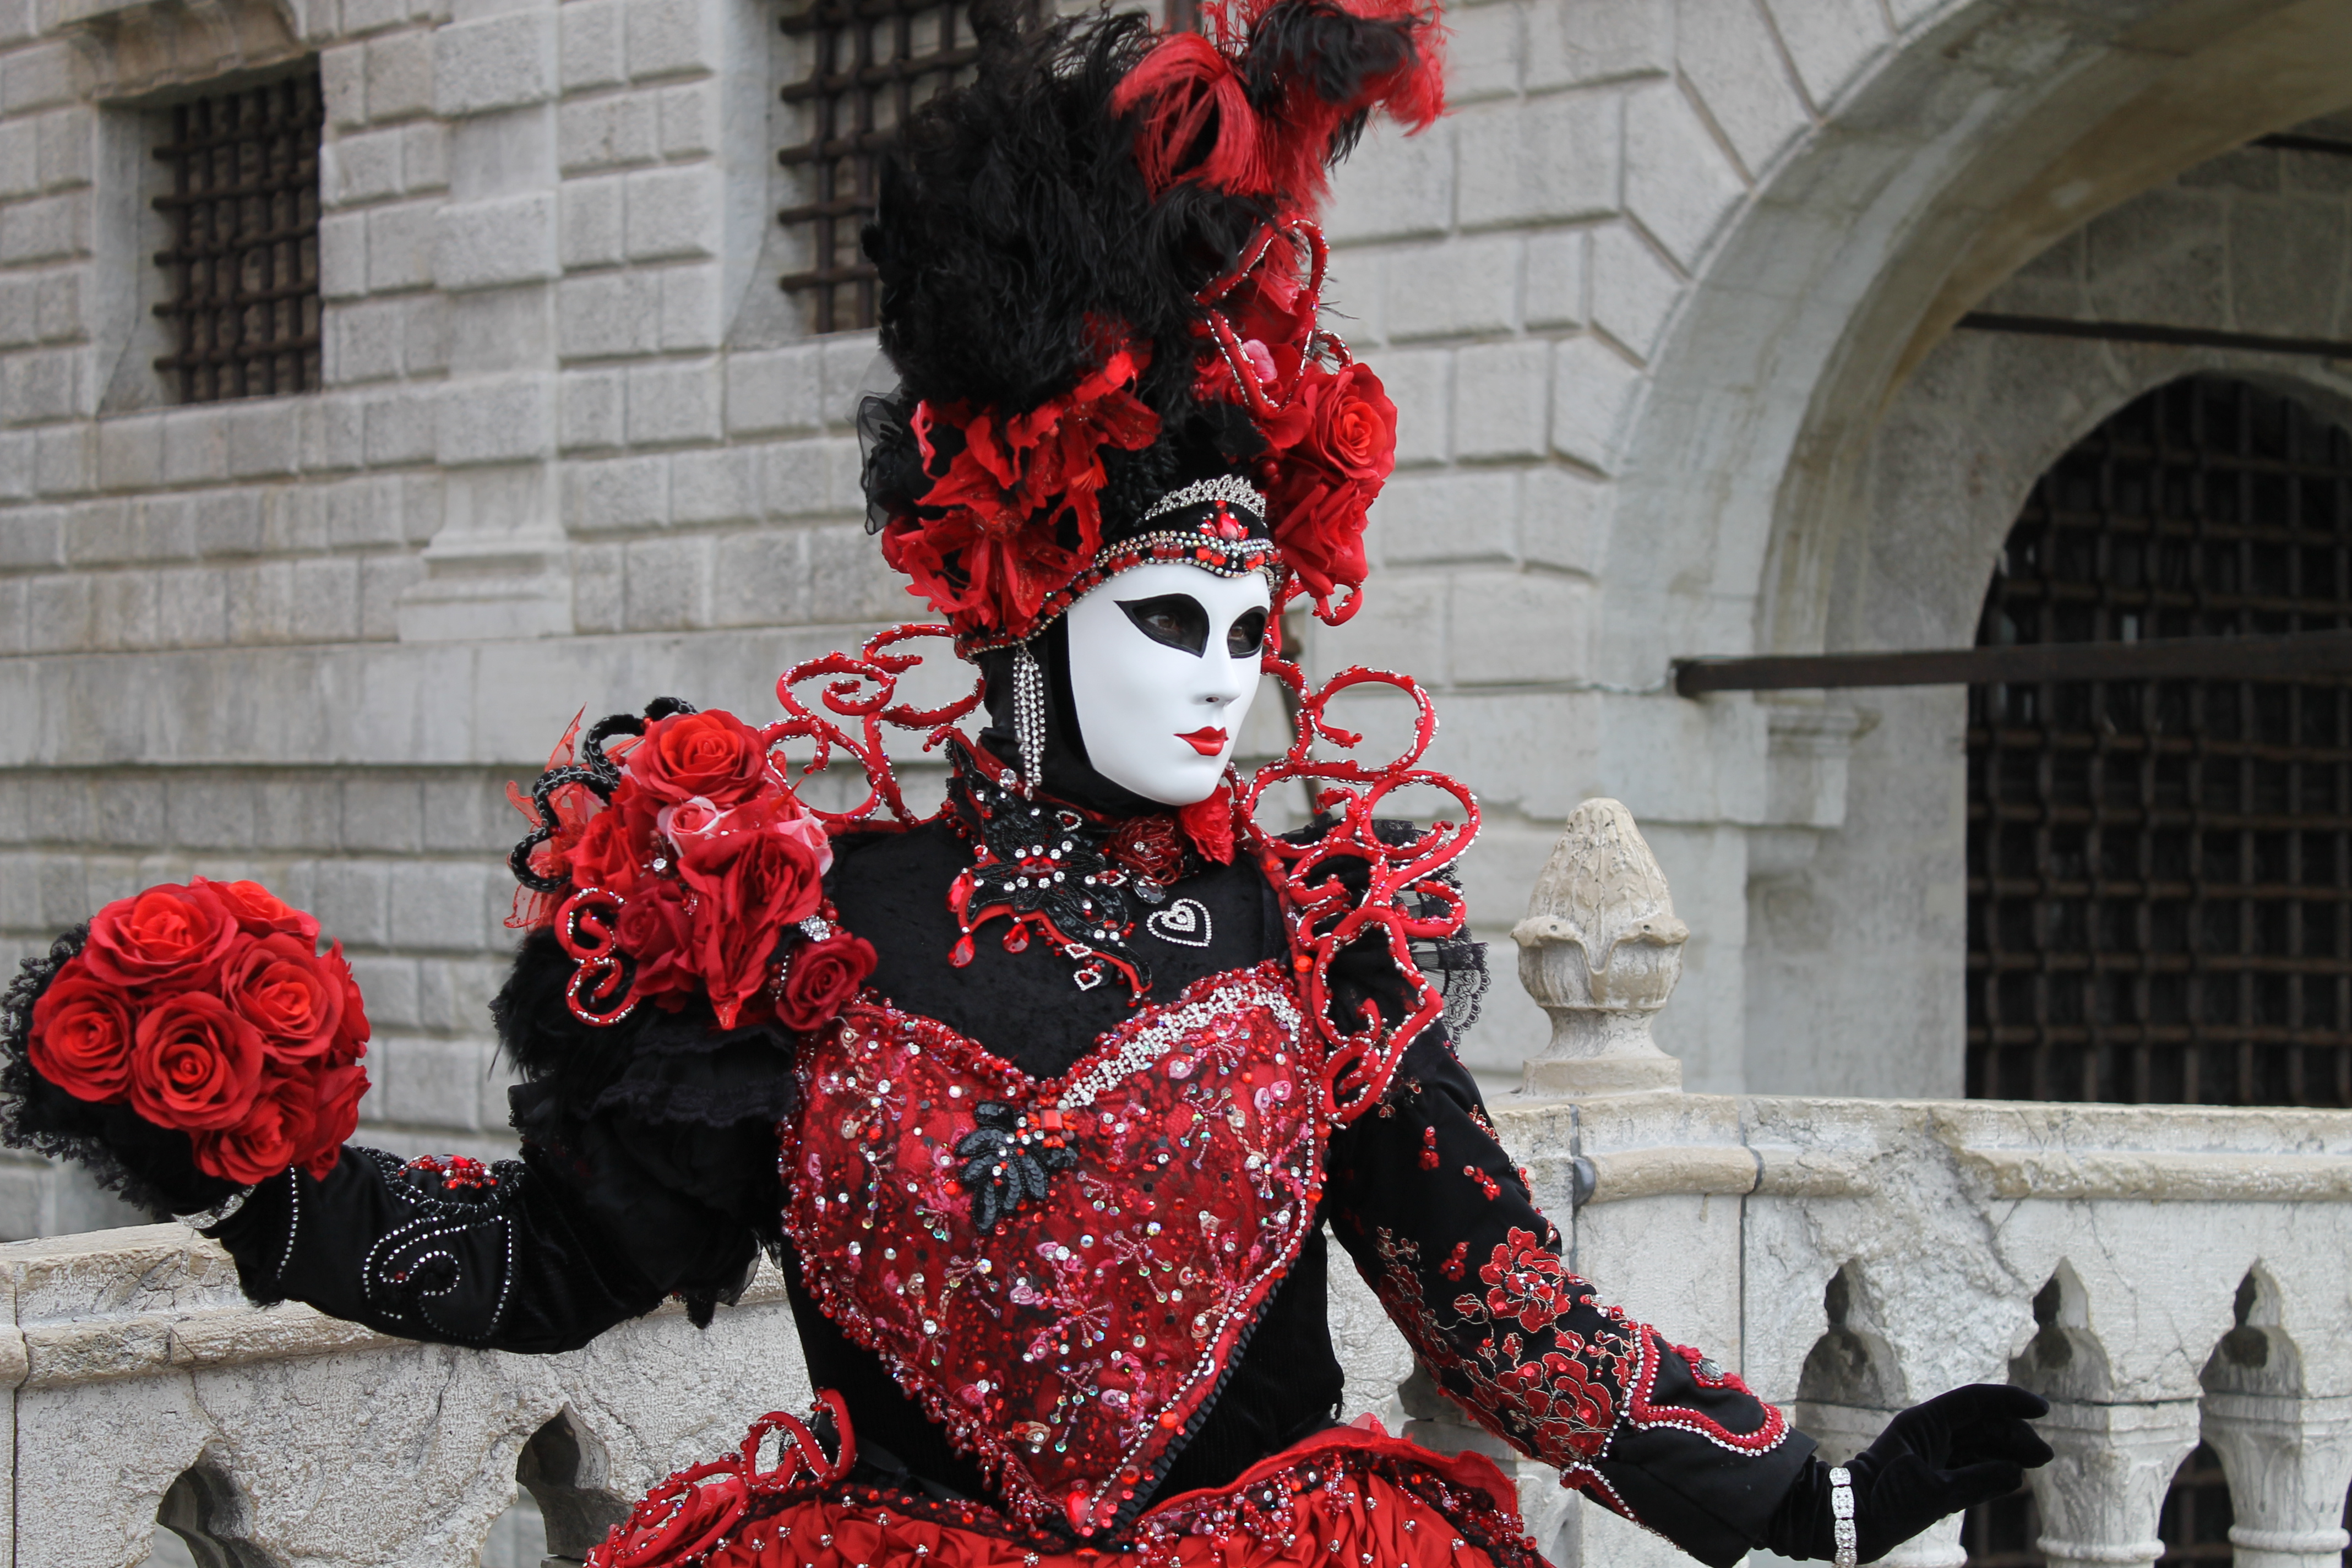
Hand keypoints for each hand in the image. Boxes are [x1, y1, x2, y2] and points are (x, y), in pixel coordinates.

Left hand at [1845, 1385, 2053, 1560]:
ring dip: (2006, 1453)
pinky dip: (1991, 1469)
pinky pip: (1968, 1465)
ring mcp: (1931, 1452)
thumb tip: (2016, 1473)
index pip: (1975, 1401)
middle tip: (2044, 1456)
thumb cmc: (1884, 1502)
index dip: (2011, 1402)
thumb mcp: (1936, 1493)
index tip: (2042, 1410)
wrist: (1850, 1522)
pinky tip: (2011, 1477)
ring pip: (1977, 1444)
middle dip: (2015, 1435)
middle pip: (1981, 1423)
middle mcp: (1929, 1432)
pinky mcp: (1932, 1474)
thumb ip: (1978, 1481)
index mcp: (1925, 1422)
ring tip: (2035, 1465)